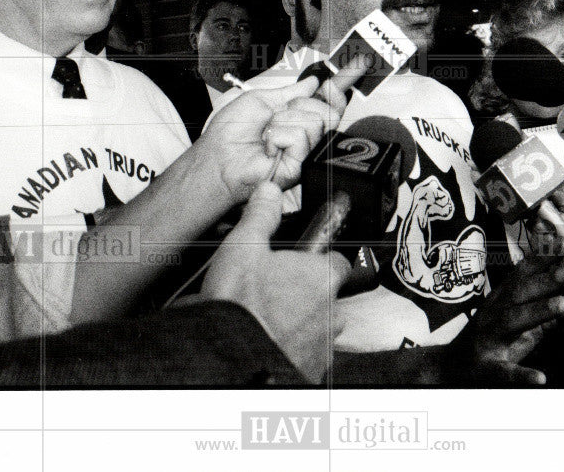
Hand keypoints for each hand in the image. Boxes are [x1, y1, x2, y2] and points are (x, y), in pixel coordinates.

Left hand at [197, 60, 365, 202]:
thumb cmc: (231, 132)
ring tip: (267, 133)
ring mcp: (304, 150)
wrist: (218, 157)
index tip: (359, 63)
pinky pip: (302, 136)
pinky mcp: (301, 165)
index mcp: (295, 115)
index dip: (342, 83)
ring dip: (284, 121)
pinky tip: (269, 146)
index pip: (327, 99)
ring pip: (315, 121)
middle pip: (329, 110)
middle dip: (301, 105)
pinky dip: (280, 136)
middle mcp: (304, 133)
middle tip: (277, 115)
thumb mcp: (260, 99)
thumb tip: (312, 82)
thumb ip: (290, 91)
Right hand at [199, 180, 351, 381]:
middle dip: (301, 292)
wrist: (227, 359)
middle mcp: (331, 313)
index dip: (315, 257)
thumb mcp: (243, 247)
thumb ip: (261, 216)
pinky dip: (289, 347)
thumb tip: (269, 193)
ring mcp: (323, 345)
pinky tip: (264, 339)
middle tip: (270, 290)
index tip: (298, 259)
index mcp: (322, 277)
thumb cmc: (239, 307)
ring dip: (296, 322)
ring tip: (262, 317)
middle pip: (325, 295)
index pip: (336, 259)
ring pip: (316, 326)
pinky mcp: (311, 372)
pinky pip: (306, 354)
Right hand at [452, 254, 563, 384]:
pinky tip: (540, 378)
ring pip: (511, 322)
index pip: (522, 275)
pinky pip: (504, 371)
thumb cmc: (492, 338)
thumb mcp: (518, 317)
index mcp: (501, 299)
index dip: (545, 261)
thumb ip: (548, 309)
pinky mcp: (487, 368)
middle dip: (546, 280)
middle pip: (519, 293)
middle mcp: (493, 313)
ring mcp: (488, 339)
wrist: (455, 366)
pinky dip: (521, 374)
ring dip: (537, 312)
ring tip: (562, 305)